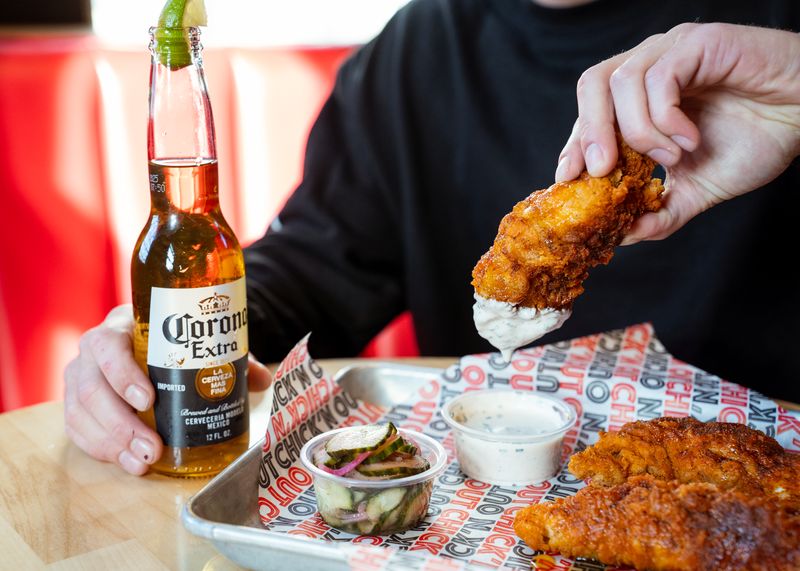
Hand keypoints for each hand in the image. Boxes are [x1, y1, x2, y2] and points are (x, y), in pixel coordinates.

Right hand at [64, 304, 271, 474]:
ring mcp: (80, 378)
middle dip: (122, 425)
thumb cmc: (175, 342)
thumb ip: (229, 360)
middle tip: (153, 448)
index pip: (109, 348)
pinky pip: (78, 430)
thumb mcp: (200, 343)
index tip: (148, 400)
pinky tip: (127, 462)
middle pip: (92, 389)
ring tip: (143, 462)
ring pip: (82, 413)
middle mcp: (92, 352)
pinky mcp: (78, 404)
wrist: (149, 339)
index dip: (123, 375)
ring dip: (112, 443)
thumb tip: (261, 379)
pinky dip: (101, 449)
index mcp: (120, 328)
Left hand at [556, 23, 799, 242]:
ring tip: (671, 157)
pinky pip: (661, 77)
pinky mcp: (699, 43)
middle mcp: (651, 68)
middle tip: (599, 172)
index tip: (567, 179)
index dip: (573, 144)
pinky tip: (688, 140)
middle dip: (588, 133)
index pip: (589, 112)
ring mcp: (673, 51)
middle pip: (592, 85)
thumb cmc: (759, 139)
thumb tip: (625, 237)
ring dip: (639, 131)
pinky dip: (666, 116)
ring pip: (621, 82)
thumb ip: (661, 211)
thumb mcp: (699, 188)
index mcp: (641, 97)